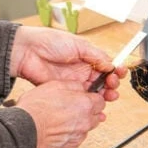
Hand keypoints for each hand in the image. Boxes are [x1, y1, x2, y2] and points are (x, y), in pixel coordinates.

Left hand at [10, 26, 126, 100]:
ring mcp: (75, 82)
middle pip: (104, 81)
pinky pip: (82, 100)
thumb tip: (111, 64)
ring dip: (106, 94)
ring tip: (110, 95)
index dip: (115, 71)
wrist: (27, 52)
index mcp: (87, 58)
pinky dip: (92, 104)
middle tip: (114, 84)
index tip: (120, 72)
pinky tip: (99, 105)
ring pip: (96, 92)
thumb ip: (96, 56)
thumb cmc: (49, 42)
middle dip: (113, 84)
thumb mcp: (78, 45)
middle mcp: (83, 71)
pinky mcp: (66, 92)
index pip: (107, 67)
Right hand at [16, 81, 106, 147]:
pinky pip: (73, 142)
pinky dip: (68, 137)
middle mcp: (85, 122)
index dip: (92, 99)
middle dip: (88, 112)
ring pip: (85, 129)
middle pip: (95, 116)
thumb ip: (73, 85)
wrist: (22, 133)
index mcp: (85, 105)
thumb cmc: (35, 110)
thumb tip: (81, 87)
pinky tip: (56, 132)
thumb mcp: (54, 85)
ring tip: (61, 121)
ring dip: (78, 125)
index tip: (85, 99)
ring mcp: (77, 138)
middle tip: (72, 109)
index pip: (100, 101)